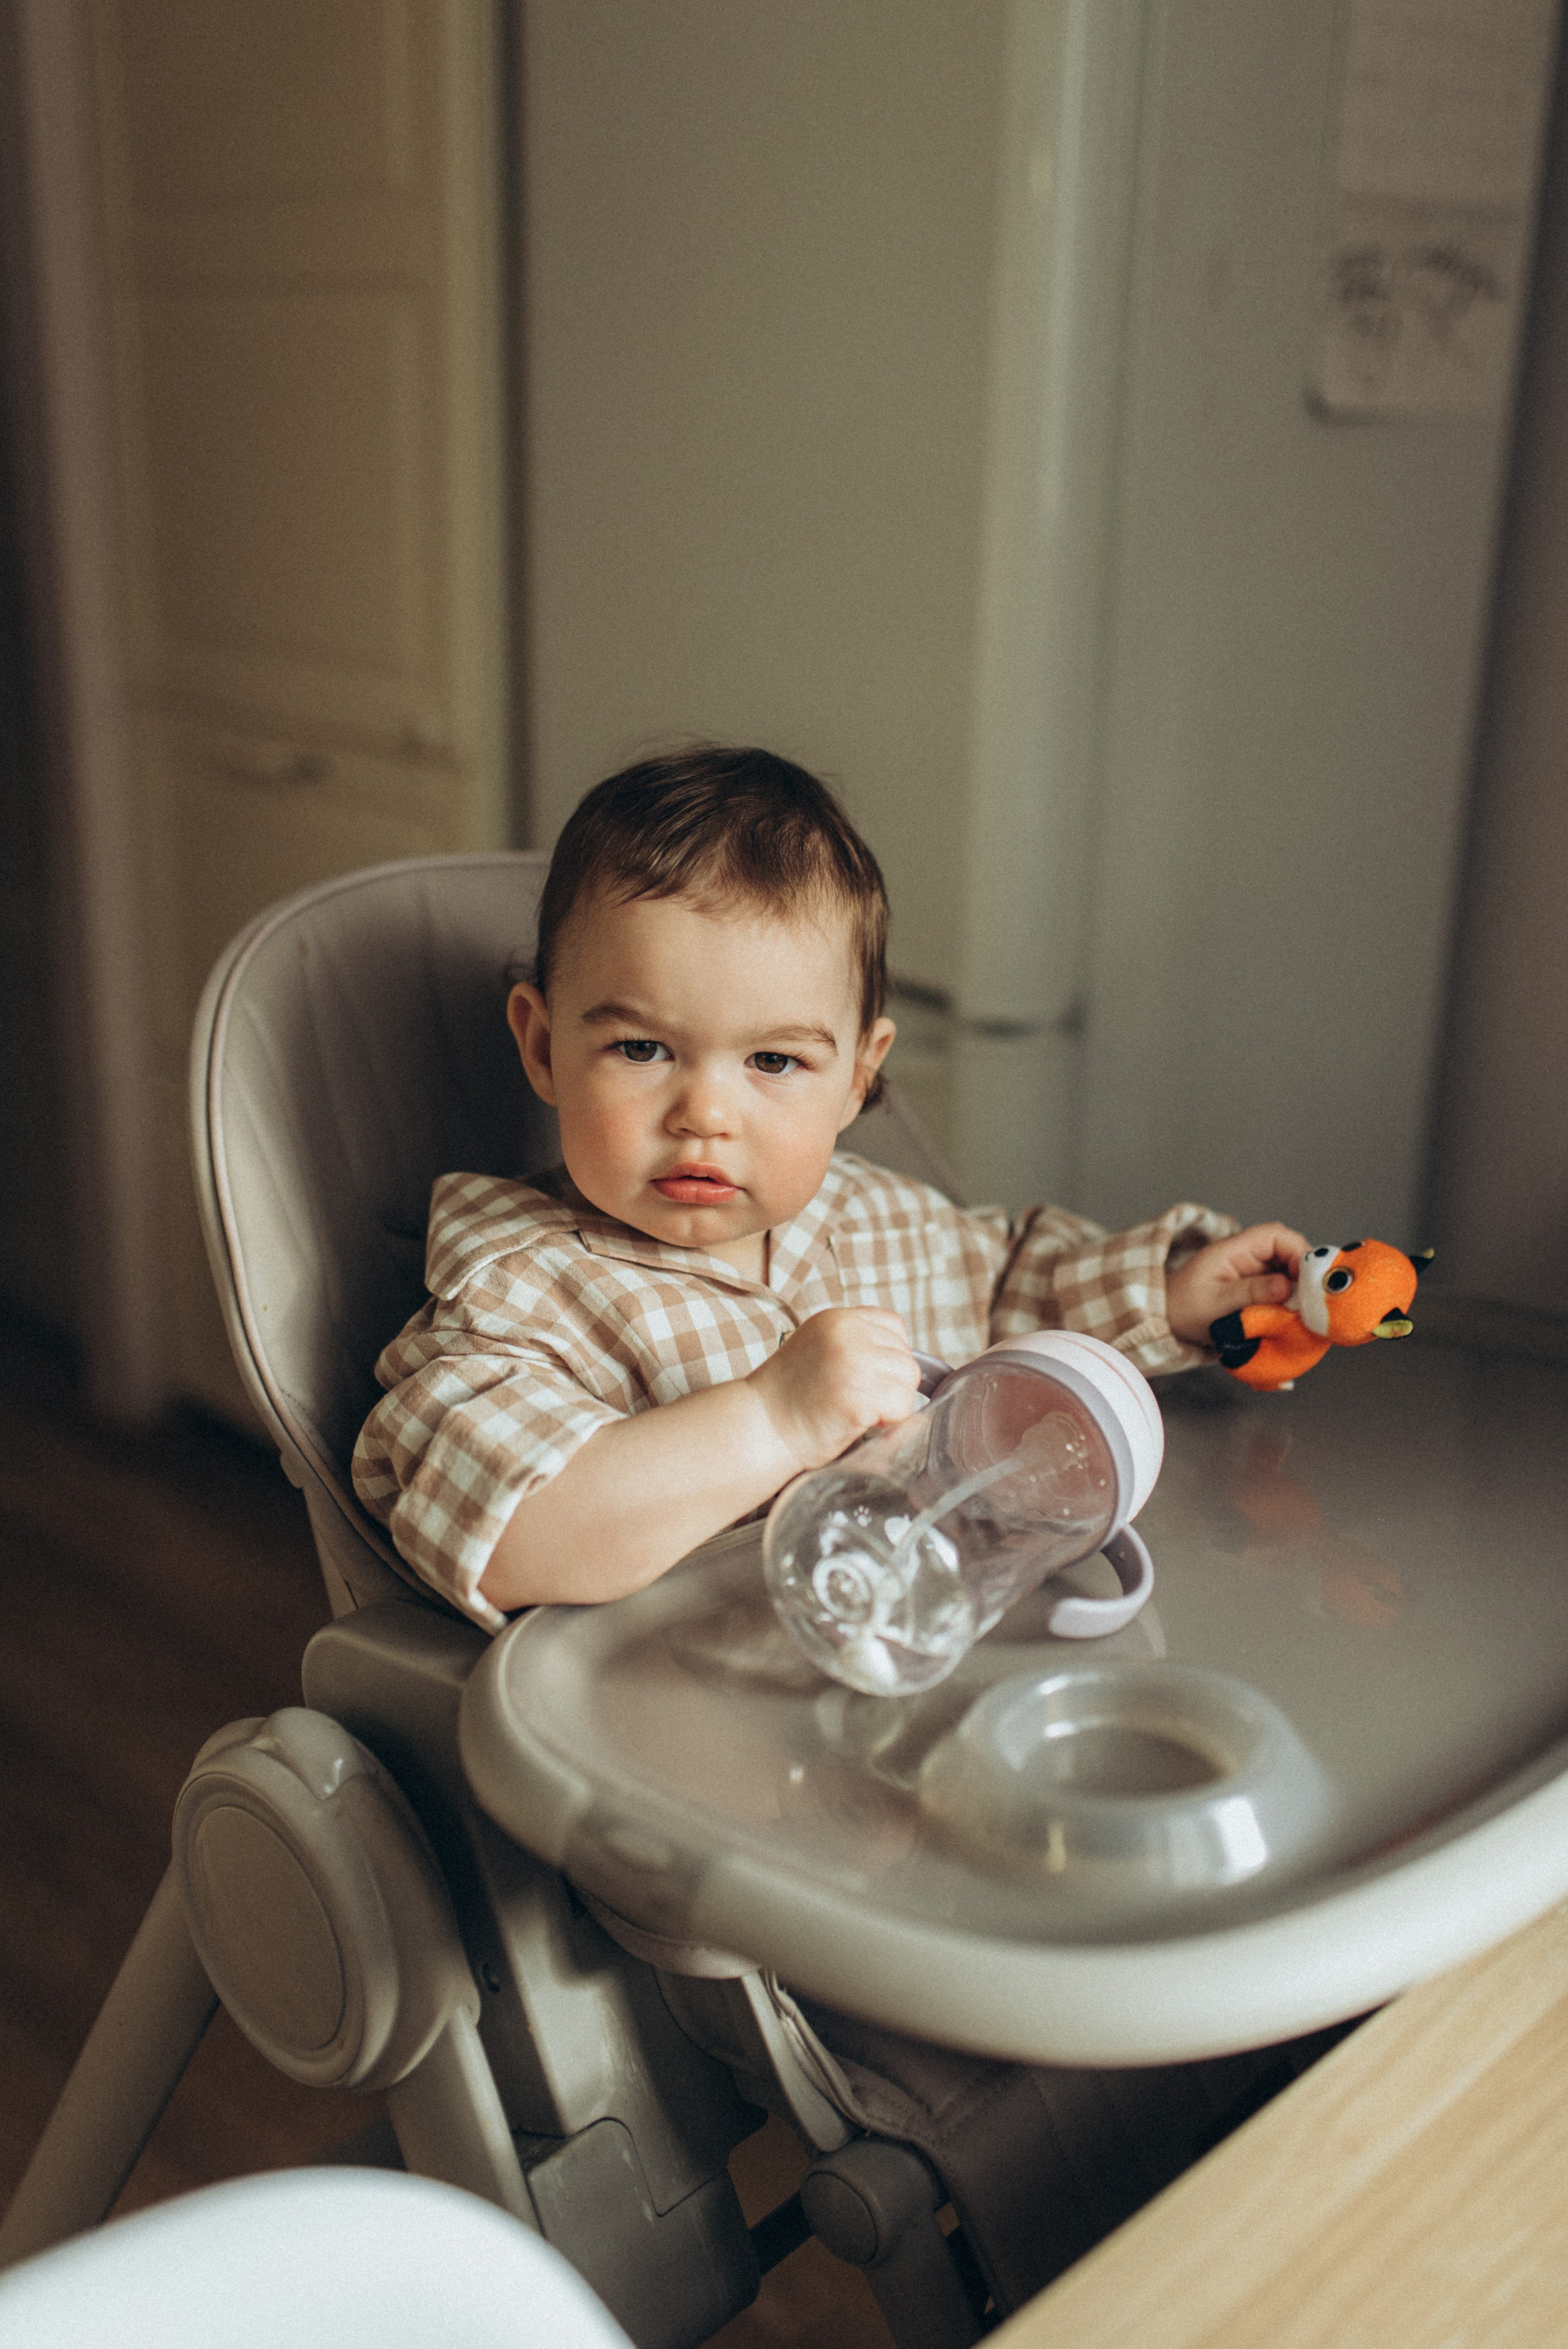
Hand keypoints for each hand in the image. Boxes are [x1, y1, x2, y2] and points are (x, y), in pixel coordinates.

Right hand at [747, 1307, 920, 1472]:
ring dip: (891, 1404)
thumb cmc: (787, 1399)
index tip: (869, 1379)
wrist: (758, 1428)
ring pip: (908, 1381)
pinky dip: (888, 1422)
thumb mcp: (818, 1350)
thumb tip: (901, 1362)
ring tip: (855, 1412)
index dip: (889, 1357)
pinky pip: (902, 1407)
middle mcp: (849, 1332)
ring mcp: (856, 1360)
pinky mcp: (862, 1393)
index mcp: (837, 1318)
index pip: (894, 1327)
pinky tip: (856, 1423)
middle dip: (891, 1384)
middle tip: (857, 1401)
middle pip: (905, 1356)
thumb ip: (855, 1344)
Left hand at [1166, 1222, 1307, 1344]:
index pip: (1275, 1235)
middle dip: (1304, 1273)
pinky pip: (1282, 1287)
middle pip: (1288, 1251)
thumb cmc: (1183, 1309)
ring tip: (1303, 1312)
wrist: (1164, 1322)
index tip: (1308, 1279)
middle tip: (1311, 1301)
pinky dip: (1291, 1300)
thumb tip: (1287, 1286)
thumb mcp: (1216, 1303)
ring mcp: (1253, 1271)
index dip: (1298, 1251)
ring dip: (1299, 1289)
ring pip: (1289, 1271)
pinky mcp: (1256, 1288)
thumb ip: (1251, 1293)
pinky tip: (1294, 1317)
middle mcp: (1247, 1255)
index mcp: (1234, 1249)